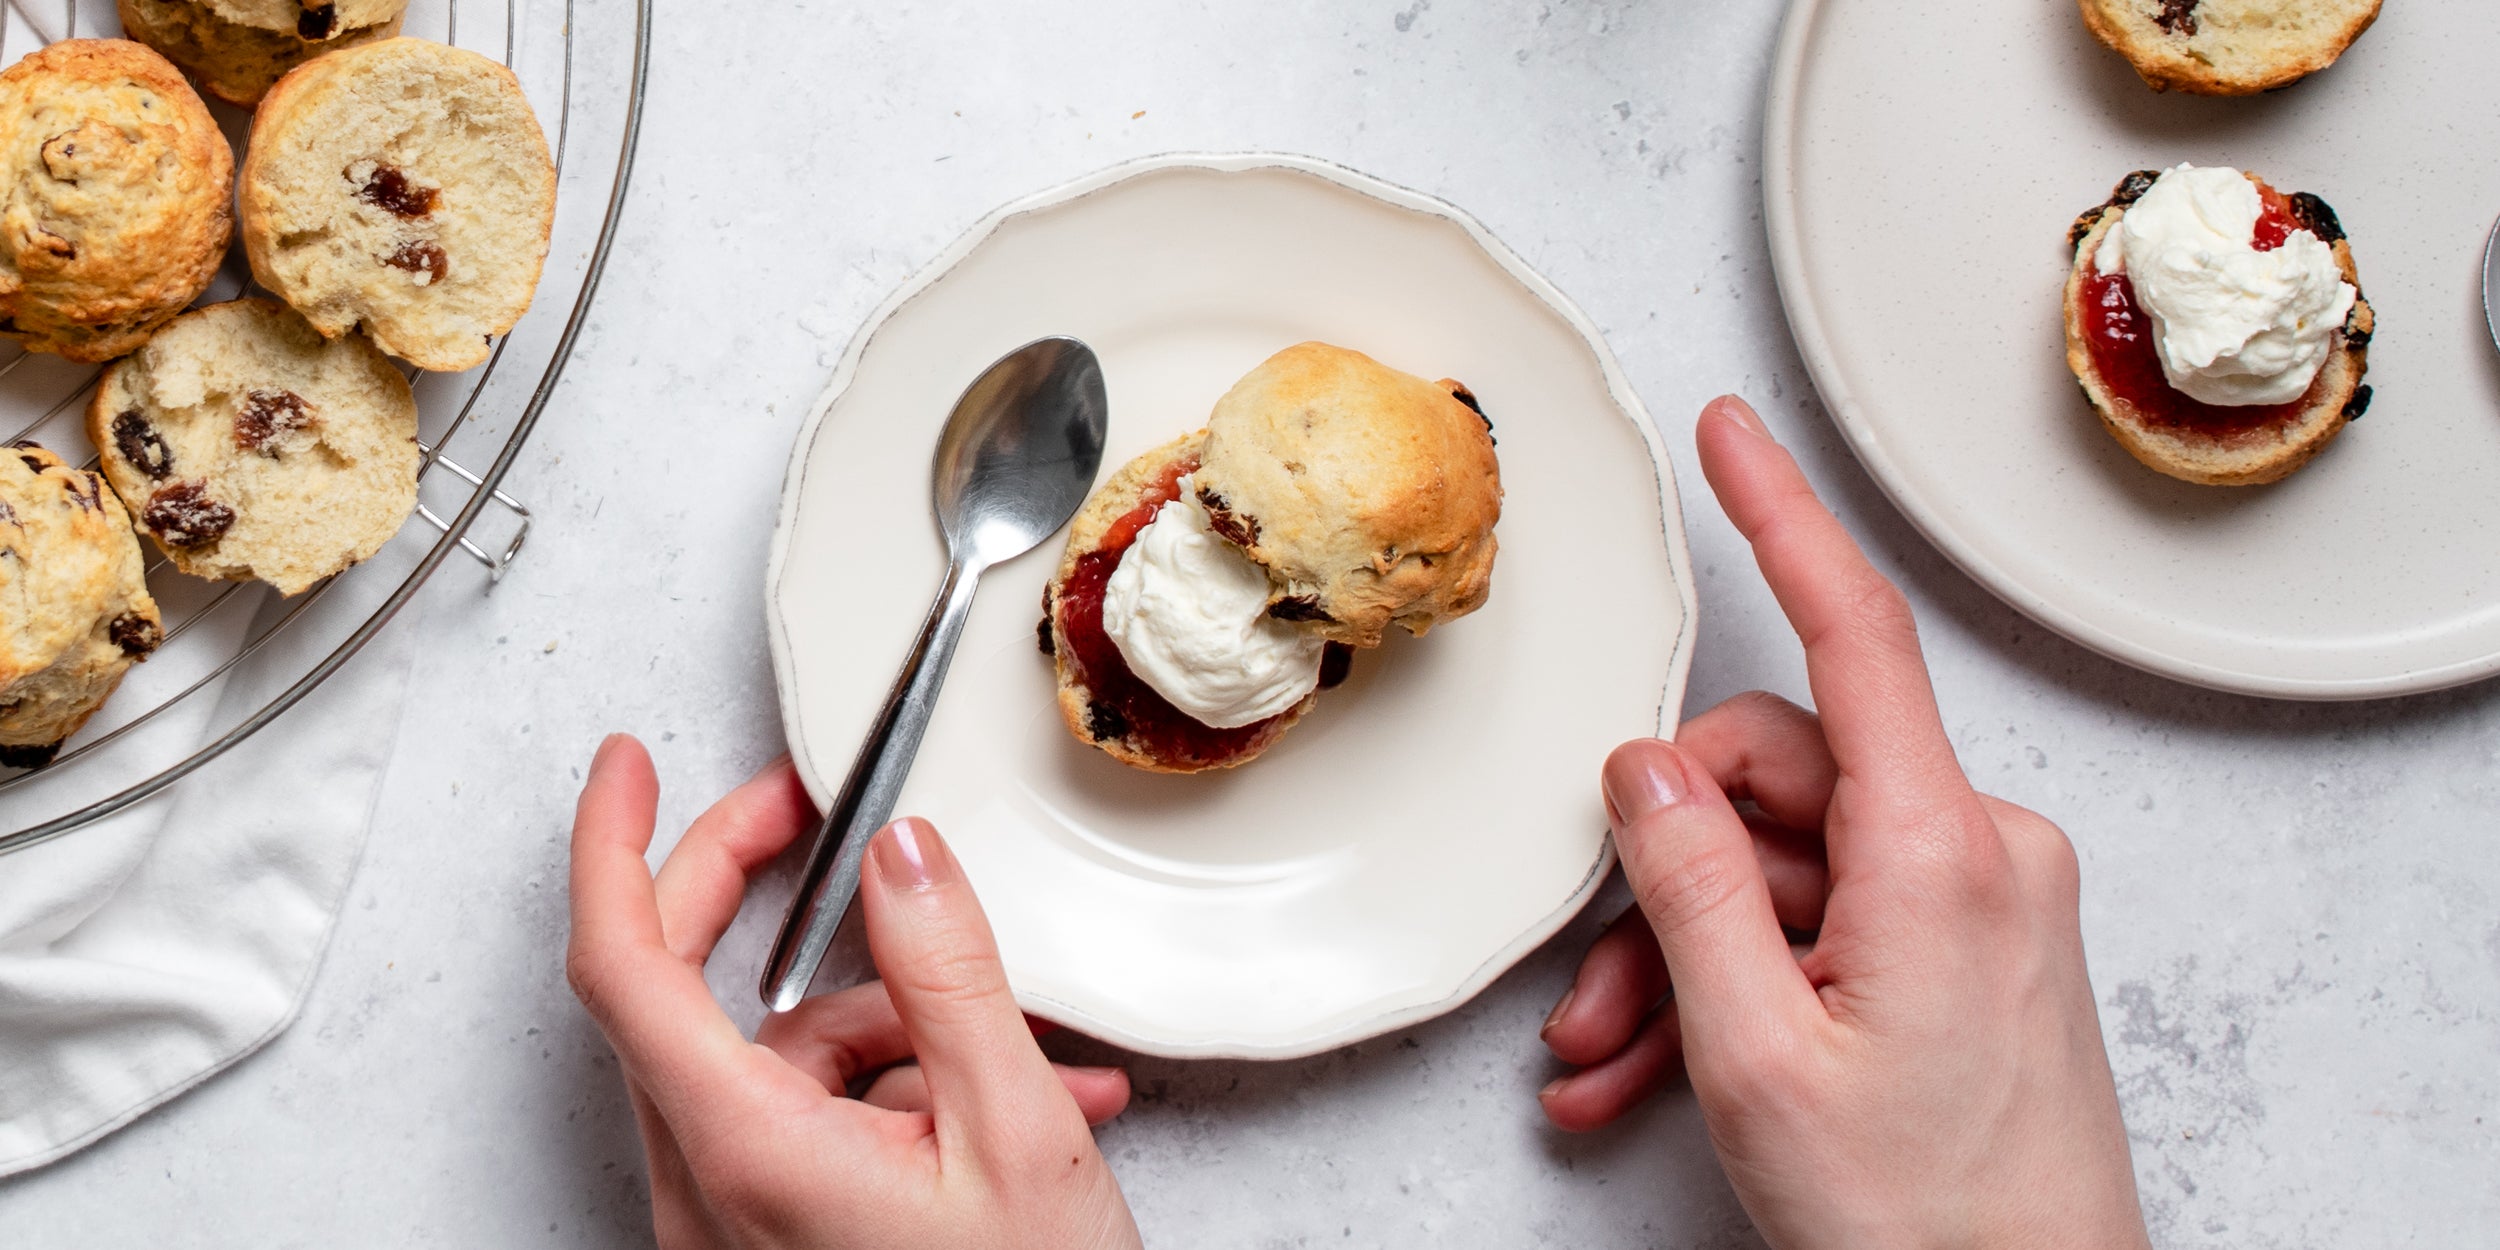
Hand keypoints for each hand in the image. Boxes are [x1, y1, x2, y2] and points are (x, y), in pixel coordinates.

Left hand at [566, 736, 1141, 1248]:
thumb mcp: (1017, 1133)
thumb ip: (951, 976)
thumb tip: (900, 856)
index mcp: (747, 1152)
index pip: (622, 967)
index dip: (613, 847)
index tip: (626, 766)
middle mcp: (714, 1191)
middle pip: (686, 998)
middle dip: (759, 897)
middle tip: (806, 815)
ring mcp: (740, 1224)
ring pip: (781, 1063)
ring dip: (897, 1028)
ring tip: (1032, 1053)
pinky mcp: (780, 1242)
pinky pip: (818, 1124)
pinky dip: (911, 1094)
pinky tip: (1025, 1103)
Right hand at [1537, 397, 2149, 1247]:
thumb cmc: (1924, 1223)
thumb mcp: (1761, 1055)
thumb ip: (1691, 889)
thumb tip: (1644, 768)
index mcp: (1943, 854)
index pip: (1856, 636)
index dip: (1785, 519)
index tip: (1735, 435)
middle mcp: (1977, 856)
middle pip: (1777, 783)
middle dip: (1664, 876)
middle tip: (1596, 992)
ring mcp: (1976, 907)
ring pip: (1782, 868)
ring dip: (1682, 958)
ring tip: (1615, 1063)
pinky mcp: (1966, 953)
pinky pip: (1824, 923)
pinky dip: (1738, 985)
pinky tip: (1662, 1072)